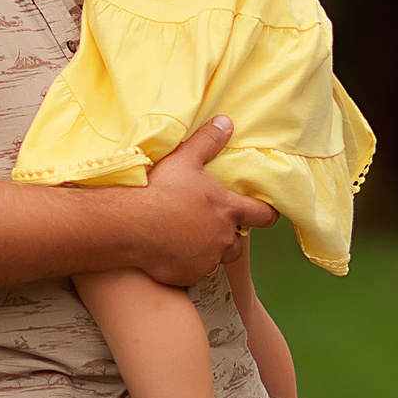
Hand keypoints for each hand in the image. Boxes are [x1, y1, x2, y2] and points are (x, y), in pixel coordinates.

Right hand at [126, 117, 276, 288]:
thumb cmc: (159, 190)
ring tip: (189, 238)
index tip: (265, 213)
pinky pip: (194, 272)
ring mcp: (206, 259)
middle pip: (238, 242)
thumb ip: (208, 141)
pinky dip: (188, 264)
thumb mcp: (184, 159)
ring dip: (209, 250)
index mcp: (227, 209)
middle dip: (229, 234)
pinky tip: (170, 252)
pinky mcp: (189, 275)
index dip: (267, 214)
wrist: (131, 225)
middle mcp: (223, 237)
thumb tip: (227, 122)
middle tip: (210, 224)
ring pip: (216, 258)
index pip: (263, 215)